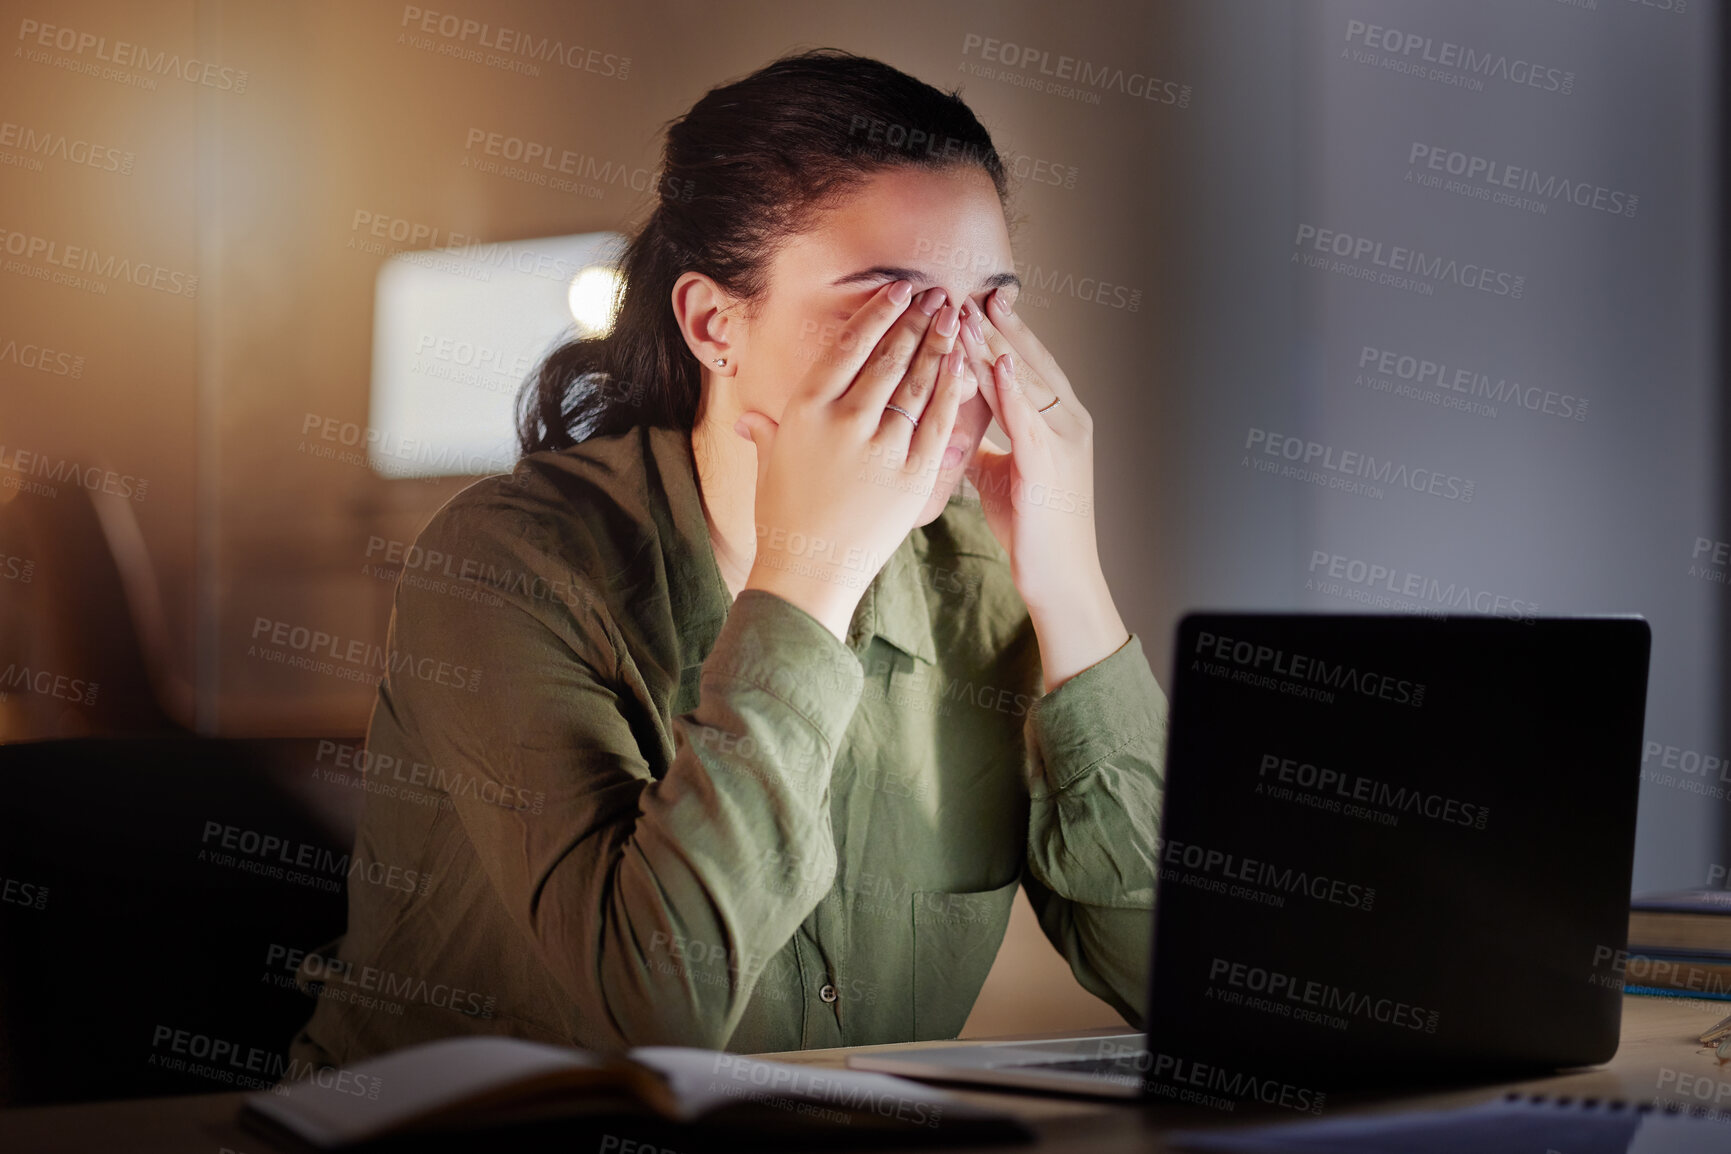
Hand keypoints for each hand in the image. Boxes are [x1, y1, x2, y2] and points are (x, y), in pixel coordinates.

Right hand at [735, 282, 974, 641]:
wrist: (808, 573)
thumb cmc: (784, 519)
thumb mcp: (769, 466)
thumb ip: (766, 433)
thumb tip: (746, 420)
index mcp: (806, 409)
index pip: (849, 345)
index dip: (879, 312)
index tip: (900, 289)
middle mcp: (845, 420)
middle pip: (890, 356)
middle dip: (917, 320)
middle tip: (936, 294)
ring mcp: (882, 446)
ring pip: (918, 382)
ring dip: (939, 343)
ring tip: (953, 318)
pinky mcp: (913, 474)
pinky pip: (939, 420)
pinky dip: (952, 388)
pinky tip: (961, 364)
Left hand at [957, 286, 1127, 688]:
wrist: (1058, 575)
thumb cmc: (1032, 526)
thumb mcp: (1001, 472)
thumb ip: (984, 440)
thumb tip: (952, 421)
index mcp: (1058, 421)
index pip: (1027, 365)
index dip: (1003, 331)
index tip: (978, 300)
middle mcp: (1067, 422)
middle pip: (1028, 362)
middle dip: (996, 326)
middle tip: (967, 290)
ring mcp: (1063, 441)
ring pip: (1025, 381)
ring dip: (995, 345)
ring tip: (967, 314)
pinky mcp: (1050, 464)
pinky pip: (1029, 417)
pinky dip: (1012, 387)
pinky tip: (995, 361)